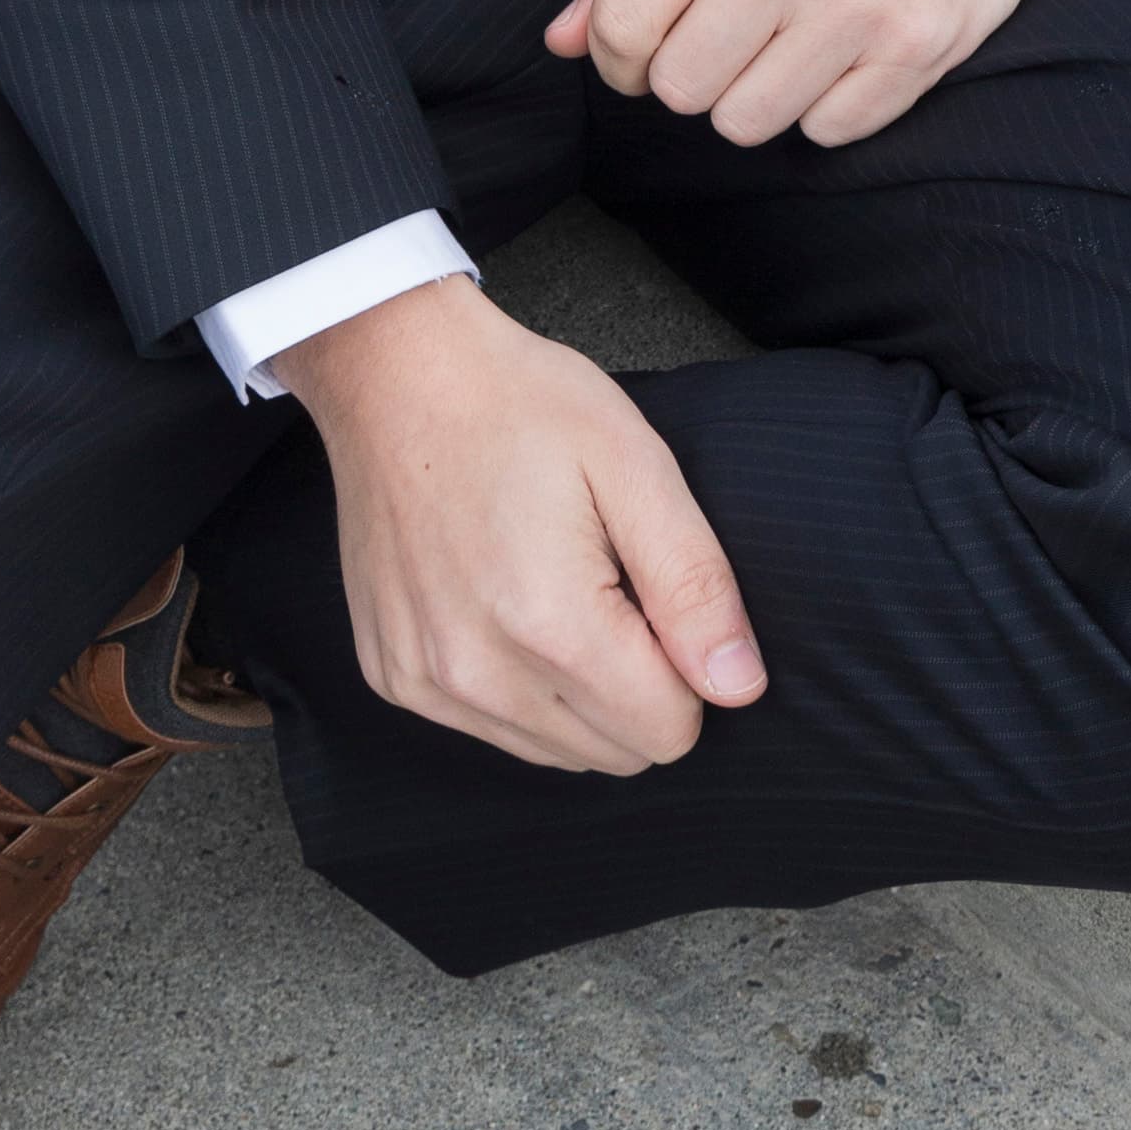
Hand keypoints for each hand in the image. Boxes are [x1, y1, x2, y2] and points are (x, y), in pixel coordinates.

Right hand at [282, 277, 766, 774]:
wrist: (396, 375)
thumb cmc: (523, 406)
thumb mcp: (637, 468)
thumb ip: (695, 587)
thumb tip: (739, 688)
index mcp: (549, 623)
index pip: (665, 732)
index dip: (688, 670)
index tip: (660, 596)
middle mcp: (475, 674)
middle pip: (613, 754)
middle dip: (638, 687)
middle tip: (613, 584)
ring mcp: (423, 682)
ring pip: (553, 752)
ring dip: (579, 694)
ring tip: (558, 588)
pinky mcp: (391, 677)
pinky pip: (489, 728)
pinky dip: (517, 686)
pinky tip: (506, 602)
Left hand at [548, 0, 1079, 146]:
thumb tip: (562, 42)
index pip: (623, 27)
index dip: (618, 56)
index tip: (647, 46)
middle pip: (680, 89)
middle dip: (691, 74)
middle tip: (731, 34)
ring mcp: (859, 5)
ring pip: (746, 123)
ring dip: (755, 96)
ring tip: (789, 40)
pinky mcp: (915, 49)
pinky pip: (825, 133)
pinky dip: (824, 106)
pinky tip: (844, 50)